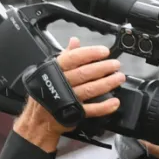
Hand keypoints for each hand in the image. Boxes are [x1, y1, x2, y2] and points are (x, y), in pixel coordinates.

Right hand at [12, 38, 124, 152]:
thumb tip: (75, 41)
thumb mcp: (50, 70)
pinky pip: (92, 110)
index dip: (90, 53)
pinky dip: (105, 106)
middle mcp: (61, 83)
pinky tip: (115, 102)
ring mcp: (68, 99)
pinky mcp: (74, 113)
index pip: (73, 58)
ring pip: (89, 89)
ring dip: (107, 83)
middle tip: (116, 65)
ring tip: (119, 78)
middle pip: (84, 73)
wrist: (38, 118)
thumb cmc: (46, 91)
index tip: (104, 51)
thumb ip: (65, 56)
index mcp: (54, 70)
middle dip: (103, 68)